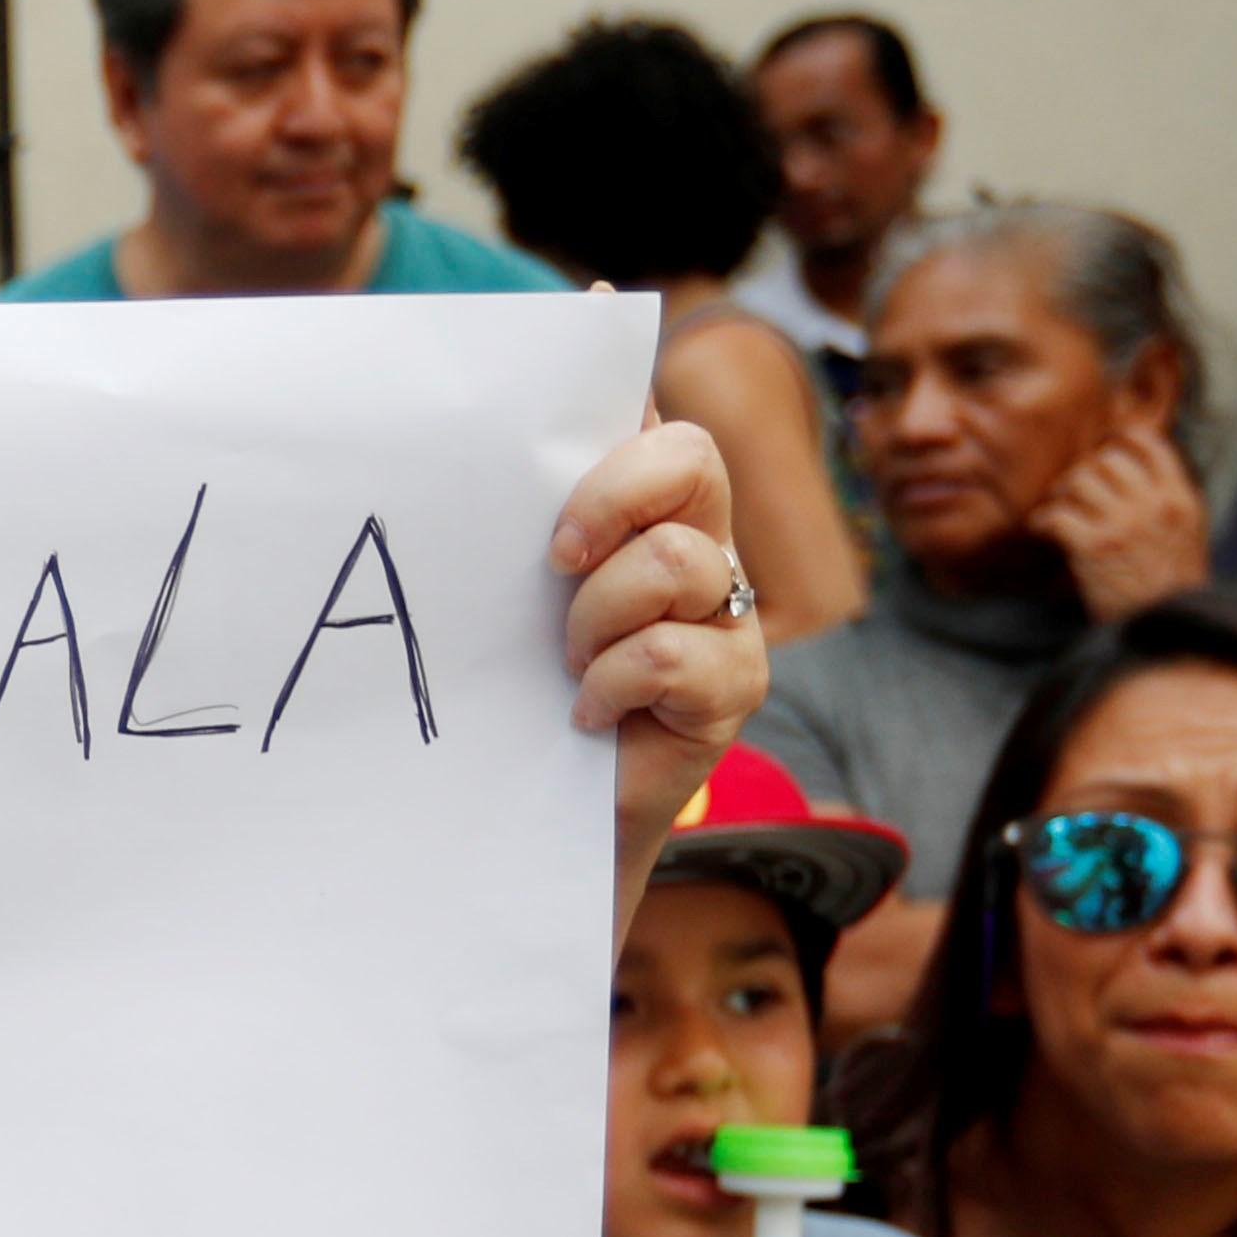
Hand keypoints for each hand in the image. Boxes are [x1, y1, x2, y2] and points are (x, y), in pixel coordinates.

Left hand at [560, 419, 764, 908]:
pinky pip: (668, 653)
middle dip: (607, 502)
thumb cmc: (529, 684)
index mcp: (660, 513)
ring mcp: (732, 617)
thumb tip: (500, 445)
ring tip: (570, 662)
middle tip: (557, 565)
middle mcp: (708, 549)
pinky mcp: (735, 686)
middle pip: (693, 462)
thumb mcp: (525, 591)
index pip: (668, 432)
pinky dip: (610, 683)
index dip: (612, 455)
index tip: (554, 515)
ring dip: (595, 616)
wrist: (551, 804)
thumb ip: (533, 520)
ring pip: (673, 561)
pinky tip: (588, 712)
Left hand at [1033, 426, 1211, 618]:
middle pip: (1106, 460)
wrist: (1165, 630)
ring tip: (1059, 514)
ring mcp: (1123, 524)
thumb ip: (1165, 500)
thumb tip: (1128, 466)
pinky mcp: (1093, 547)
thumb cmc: (1171, 588)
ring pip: (1078, 481)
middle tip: (1073, 494)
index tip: (1103, 450)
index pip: (1150, 444)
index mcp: (1180, 499)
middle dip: (1083, 473)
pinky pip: (1056, 514)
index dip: (1119, 440)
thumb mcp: (1187, 535)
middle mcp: (1154, 505)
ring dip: (1061, 496)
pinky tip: (1043, 532)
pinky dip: (1043, 521)